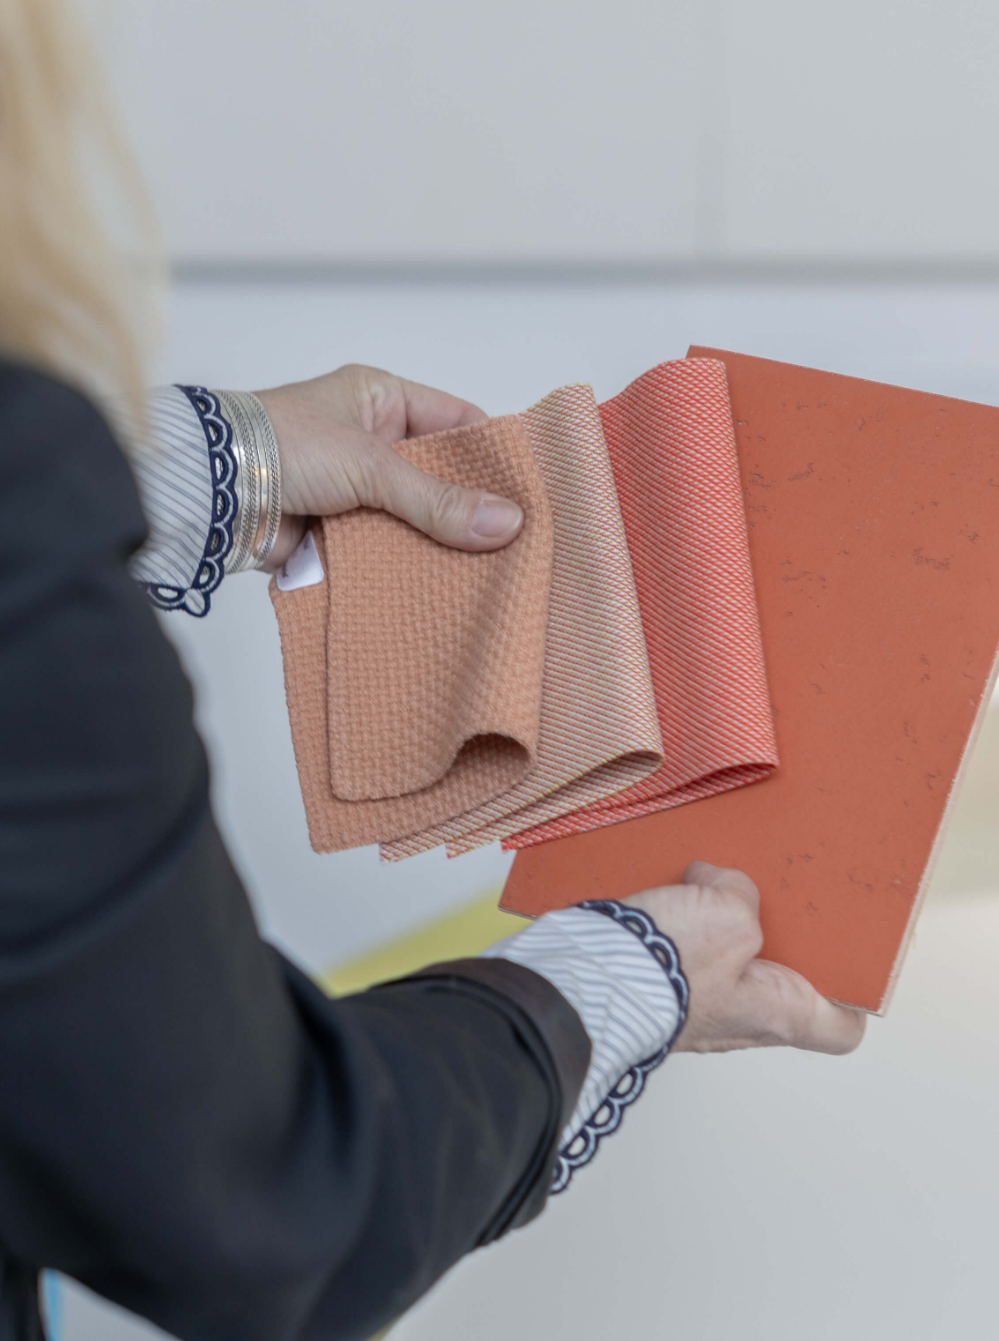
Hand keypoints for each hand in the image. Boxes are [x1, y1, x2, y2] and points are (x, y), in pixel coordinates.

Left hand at [255, 364, 523, 569]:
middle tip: (516, 542)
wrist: (210, 491)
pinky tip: (439, 588)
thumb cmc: (281, 445)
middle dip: (468, 509)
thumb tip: (507, 523)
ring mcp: (352, 489)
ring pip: (412, 518)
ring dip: (436, 543)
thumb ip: (437, 499)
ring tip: (488, 572)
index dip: (492, 454)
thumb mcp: (370, 465)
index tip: (529, 490)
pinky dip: (403, 566)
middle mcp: (368, 441)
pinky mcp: (335, 531)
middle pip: (438, 478)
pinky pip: (383, 549)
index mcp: (380, 399)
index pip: (455, 422)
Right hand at [625, 862, 865, 1054]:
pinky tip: (672, 889)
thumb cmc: (667, 969)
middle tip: (772, 898)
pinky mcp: (658, 986)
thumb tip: (721, 884)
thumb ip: (744, 896)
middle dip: (778, 937)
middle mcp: (738, 1019)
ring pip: (730, 962)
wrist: (585, 980)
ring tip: (713, 884)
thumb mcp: (730, 915)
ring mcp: (696, 1005)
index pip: (839, 1030)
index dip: (853, 998)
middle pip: (781, 983)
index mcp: (774, 1014)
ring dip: (723, 924)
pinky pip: (685, 953)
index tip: (849, 961)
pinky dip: (684, 922)